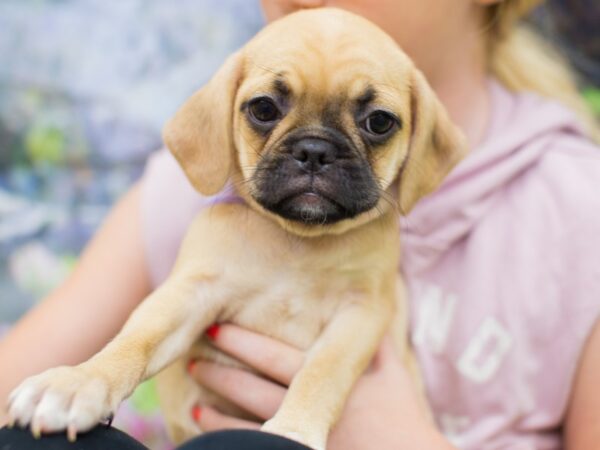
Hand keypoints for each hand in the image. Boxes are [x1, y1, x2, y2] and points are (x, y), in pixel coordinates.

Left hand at [188, 324, 454, 448]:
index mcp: (331, 378)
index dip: (245, 342)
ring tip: (194, 376)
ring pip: (249, 415)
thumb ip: (371, 338)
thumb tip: (361, 299)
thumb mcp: (390, 373)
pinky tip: (201, 417)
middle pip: (257, 385)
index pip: (278, 358)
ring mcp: (302, 433)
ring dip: (218, 398)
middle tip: (194, 350)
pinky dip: (225, 431)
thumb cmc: (400, 417)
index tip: (217, 326)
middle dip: (224, 367)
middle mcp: (311, 405)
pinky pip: (256, 442)